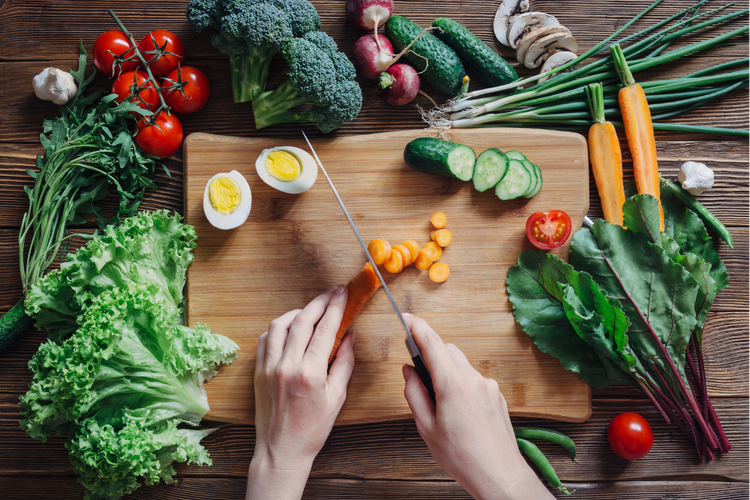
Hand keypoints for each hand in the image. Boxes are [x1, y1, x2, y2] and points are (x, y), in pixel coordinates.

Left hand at [246, 285, 353, 499]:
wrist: (281, 450)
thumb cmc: (312, 429)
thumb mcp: (337, 397)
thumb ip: (344, 363)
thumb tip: (349, 336)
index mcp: (310, 373)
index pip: (324, 329)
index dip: (335, 307)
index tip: (343, 294)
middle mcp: (286, 366)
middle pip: (302, 320)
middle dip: (320, 302)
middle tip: (332, 293)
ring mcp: (269, 367)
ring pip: (280, 324)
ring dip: (297, 311)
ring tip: (312, 310)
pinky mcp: (257, 371)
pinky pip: (265, 339)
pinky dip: (278, 327)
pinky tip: (289, 327)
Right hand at [401, 314, 553, 499]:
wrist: (498, 474)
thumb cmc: (463, 457)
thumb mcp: (426, 427)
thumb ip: (414, 394)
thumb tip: (409, 372)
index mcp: (453, 385)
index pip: (432, 343)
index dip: (416, 327)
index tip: (406, 318)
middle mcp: (474, 379)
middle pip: (448, 351)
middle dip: (432, 356)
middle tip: (420, 377)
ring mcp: (488, 386)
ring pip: (462, 365)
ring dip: (448, 373)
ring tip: (441, 405)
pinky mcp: (497, 395)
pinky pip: (474, 380)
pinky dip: (462, 386)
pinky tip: (459, 412)